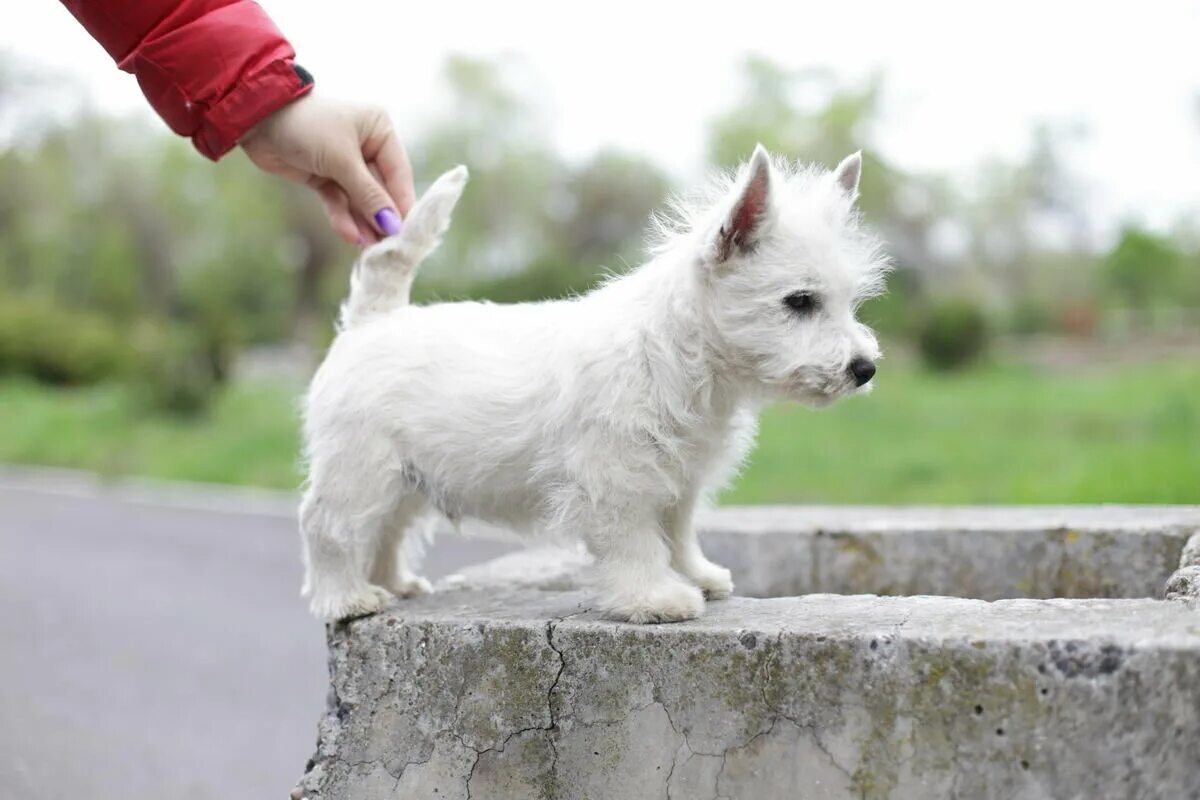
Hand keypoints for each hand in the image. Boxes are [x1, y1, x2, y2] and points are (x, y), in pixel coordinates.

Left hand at [240, 94, 414, 245]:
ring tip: (370, 249)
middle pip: (380, 190)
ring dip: (363, 223)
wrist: (256, 119)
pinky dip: (343, 217)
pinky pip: (340, 201)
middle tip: (388, 247)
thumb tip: (393, 225)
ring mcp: (345, 163)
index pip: (399, 173)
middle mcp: (366, 146)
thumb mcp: (342, 160)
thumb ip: (368, 195)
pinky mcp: (325, 177)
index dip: (402, 203)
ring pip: (359, 200)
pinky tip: (351, 236)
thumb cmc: (307, 127)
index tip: (407, 232)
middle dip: (381, 217)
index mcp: (380, 131)